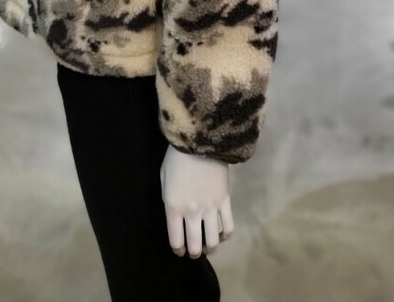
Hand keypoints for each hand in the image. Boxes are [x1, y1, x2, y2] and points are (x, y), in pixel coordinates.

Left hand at [160, 144, 233, 258]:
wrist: (199, 140)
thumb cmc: (176, 157)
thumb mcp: (164, 178)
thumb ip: (168, 200)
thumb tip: (176, 215)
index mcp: (174, 208)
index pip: (176, 241)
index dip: (177, 250)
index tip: (179, 249)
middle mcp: (192, 213)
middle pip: (195, 246)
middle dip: (193, 253)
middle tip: (194, 251)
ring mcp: (211, 208)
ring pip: (213, 241)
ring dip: (210, 248)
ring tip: (208, 246)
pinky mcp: (225, 201)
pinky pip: (229, 226)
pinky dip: (226, 235)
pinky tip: (222, 234)